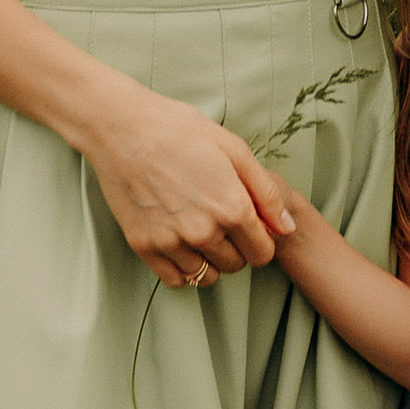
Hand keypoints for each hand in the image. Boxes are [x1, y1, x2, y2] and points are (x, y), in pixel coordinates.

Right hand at [84, 85, 293, 286]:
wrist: (122, 128)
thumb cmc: (180, 130)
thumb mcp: (234, 149)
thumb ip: (266, 193)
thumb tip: (287, 228)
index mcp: (231, 208)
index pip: (263, 253)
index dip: (261, 239)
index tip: (249, 225)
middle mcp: (203, 232)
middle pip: (236, 265)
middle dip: (237, 248)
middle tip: (221, 220)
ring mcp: (171, 242)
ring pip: (207, 276)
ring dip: (210, 259)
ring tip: (200, 229)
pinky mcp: (144, 246)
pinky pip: (176, 280)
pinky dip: (183, 268)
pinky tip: (181, 243)